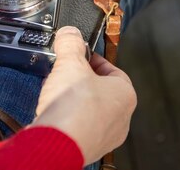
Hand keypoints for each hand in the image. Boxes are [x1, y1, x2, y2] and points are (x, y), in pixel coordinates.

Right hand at [31, 27, 136, 163]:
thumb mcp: (70, 62)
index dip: (94, 60)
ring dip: (74, 99)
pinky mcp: (87, 147)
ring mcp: (105, 136)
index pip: (113, 70)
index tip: (79, 56)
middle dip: (82, 80)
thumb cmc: (73, 106)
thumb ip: (70, 43)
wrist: (57, 143)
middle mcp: (121, 118)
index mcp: (125, 94)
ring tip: (56, 91)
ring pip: (90, 110)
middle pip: (101, 90)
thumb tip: (69, 32)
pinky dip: (67, 117)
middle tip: (66, 72)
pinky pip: (78, 126)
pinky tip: (53, 110)